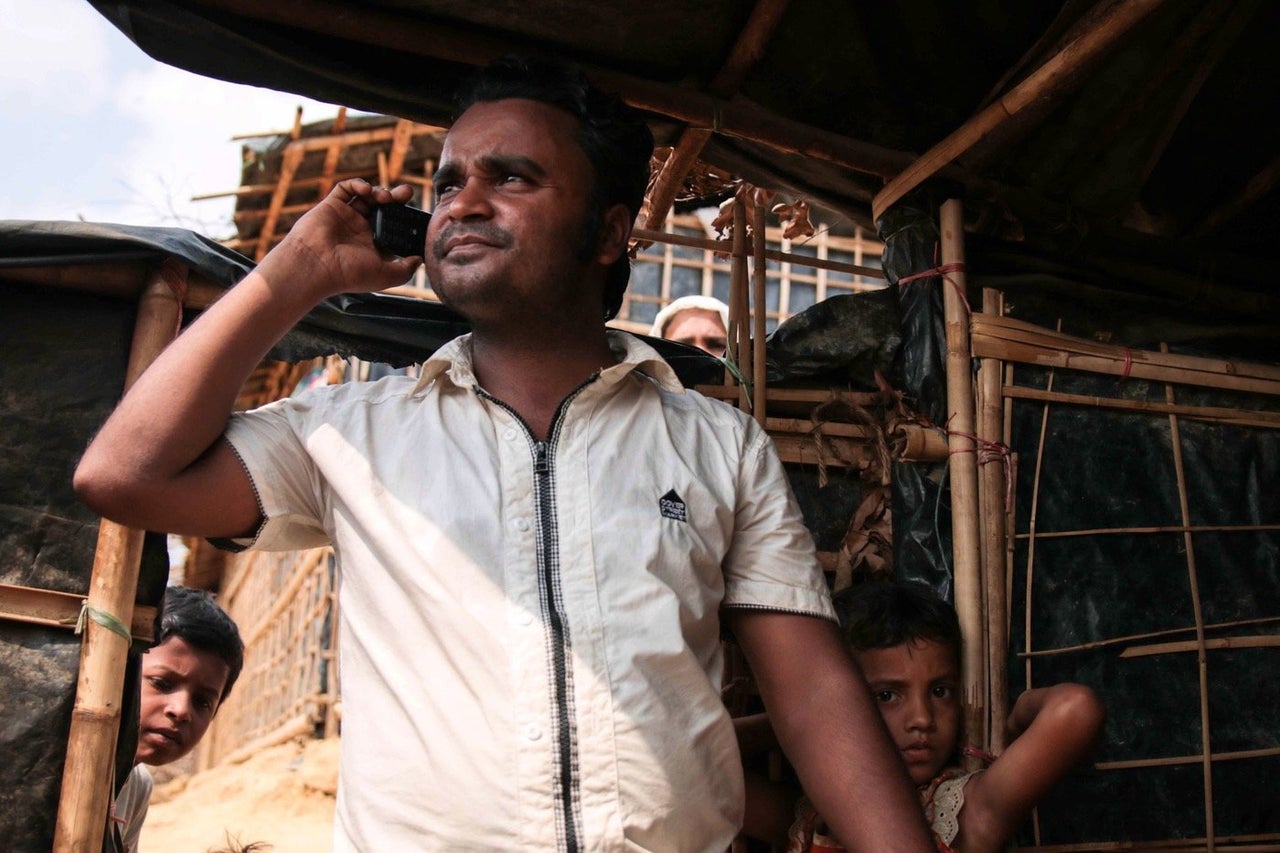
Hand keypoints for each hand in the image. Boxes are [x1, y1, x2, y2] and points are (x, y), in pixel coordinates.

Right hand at [255, 178, 423, 301]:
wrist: (316, 265)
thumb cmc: (349, 273)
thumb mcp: (386, 276)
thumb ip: (406, 269)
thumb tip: (420, 259)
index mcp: (373, 246)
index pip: (393, 227)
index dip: (405, 218)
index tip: (415, 213)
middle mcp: (360, 231)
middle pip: (383, 209)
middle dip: (397, 199)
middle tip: (406, 194)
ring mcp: (346, 217)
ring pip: (367, 197)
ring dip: (380, 192)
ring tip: (385, 197)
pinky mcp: (332, 206)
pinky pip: (345, 189)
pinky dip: (357, 185)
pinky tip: (366, 190)